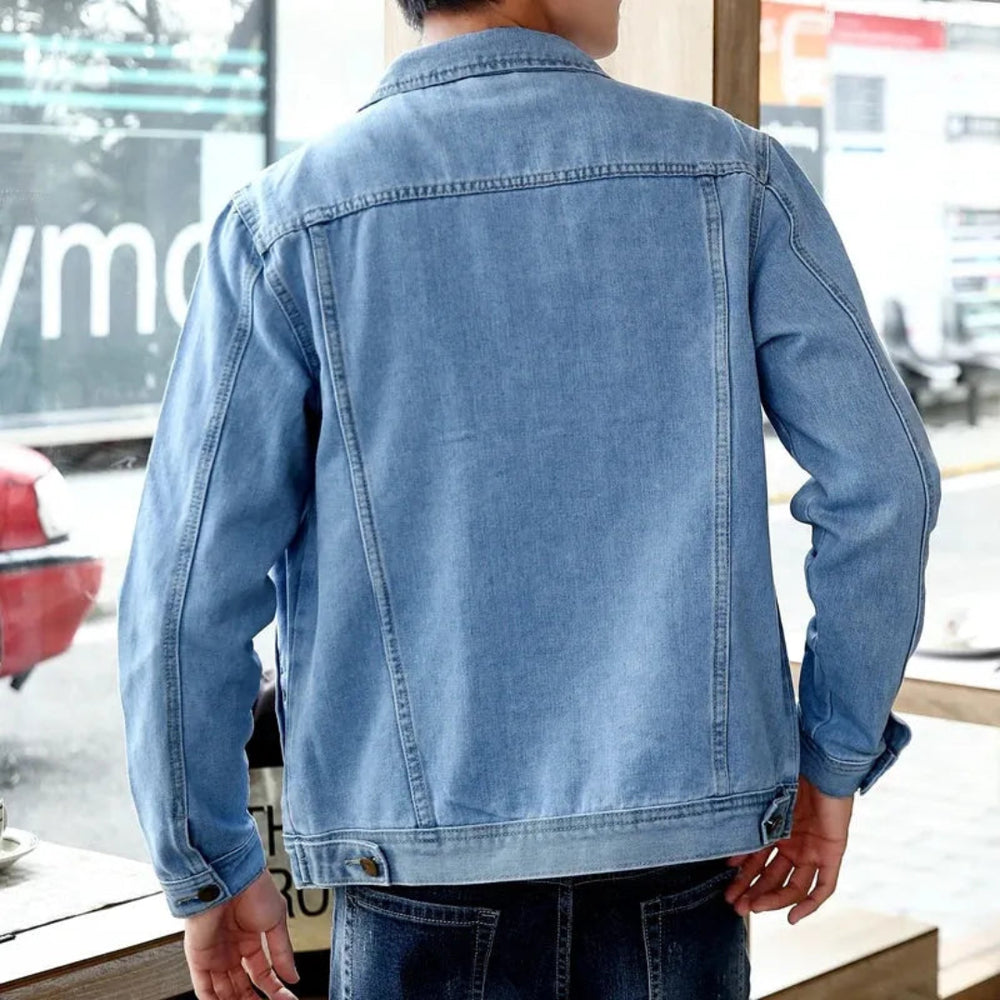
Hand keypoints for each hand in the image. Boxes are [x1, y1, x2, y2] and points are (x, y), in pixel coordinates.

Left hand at [183, 868, 299, 999]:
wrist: (231, 878)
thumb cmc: (253, 889)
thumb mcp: (276, 921)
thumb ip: (283, 952)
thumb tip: (293, 976)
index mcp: (250, 939)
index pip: (262, 972)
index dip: (274, 988)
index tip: (286, 998)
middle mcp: (232, 949)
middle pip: (242, 986)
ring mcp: (215, 955)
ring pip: (224, 991)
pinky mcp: (199, 958)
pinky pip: (203, 988)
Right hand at [723, 773, 853, 924]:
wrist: (817, 761)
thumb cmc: (786, 772)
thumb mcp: (761, 804)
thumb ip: (747, 826)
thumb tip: (725, 852)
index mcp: (778, 830)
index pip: (760, 862)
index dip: (744, 877)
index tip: (728, 889)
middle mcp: (795, 843)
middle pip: (774, 877)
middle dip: (754, 892)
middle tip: (736, 906)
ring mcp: (813, 849)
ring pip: (794, 885)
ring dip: (774, 899)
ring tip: (754, 907)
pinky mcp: (832, 852)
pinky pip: (824, 886)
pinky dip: (809, 904)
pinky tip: (792, 916)